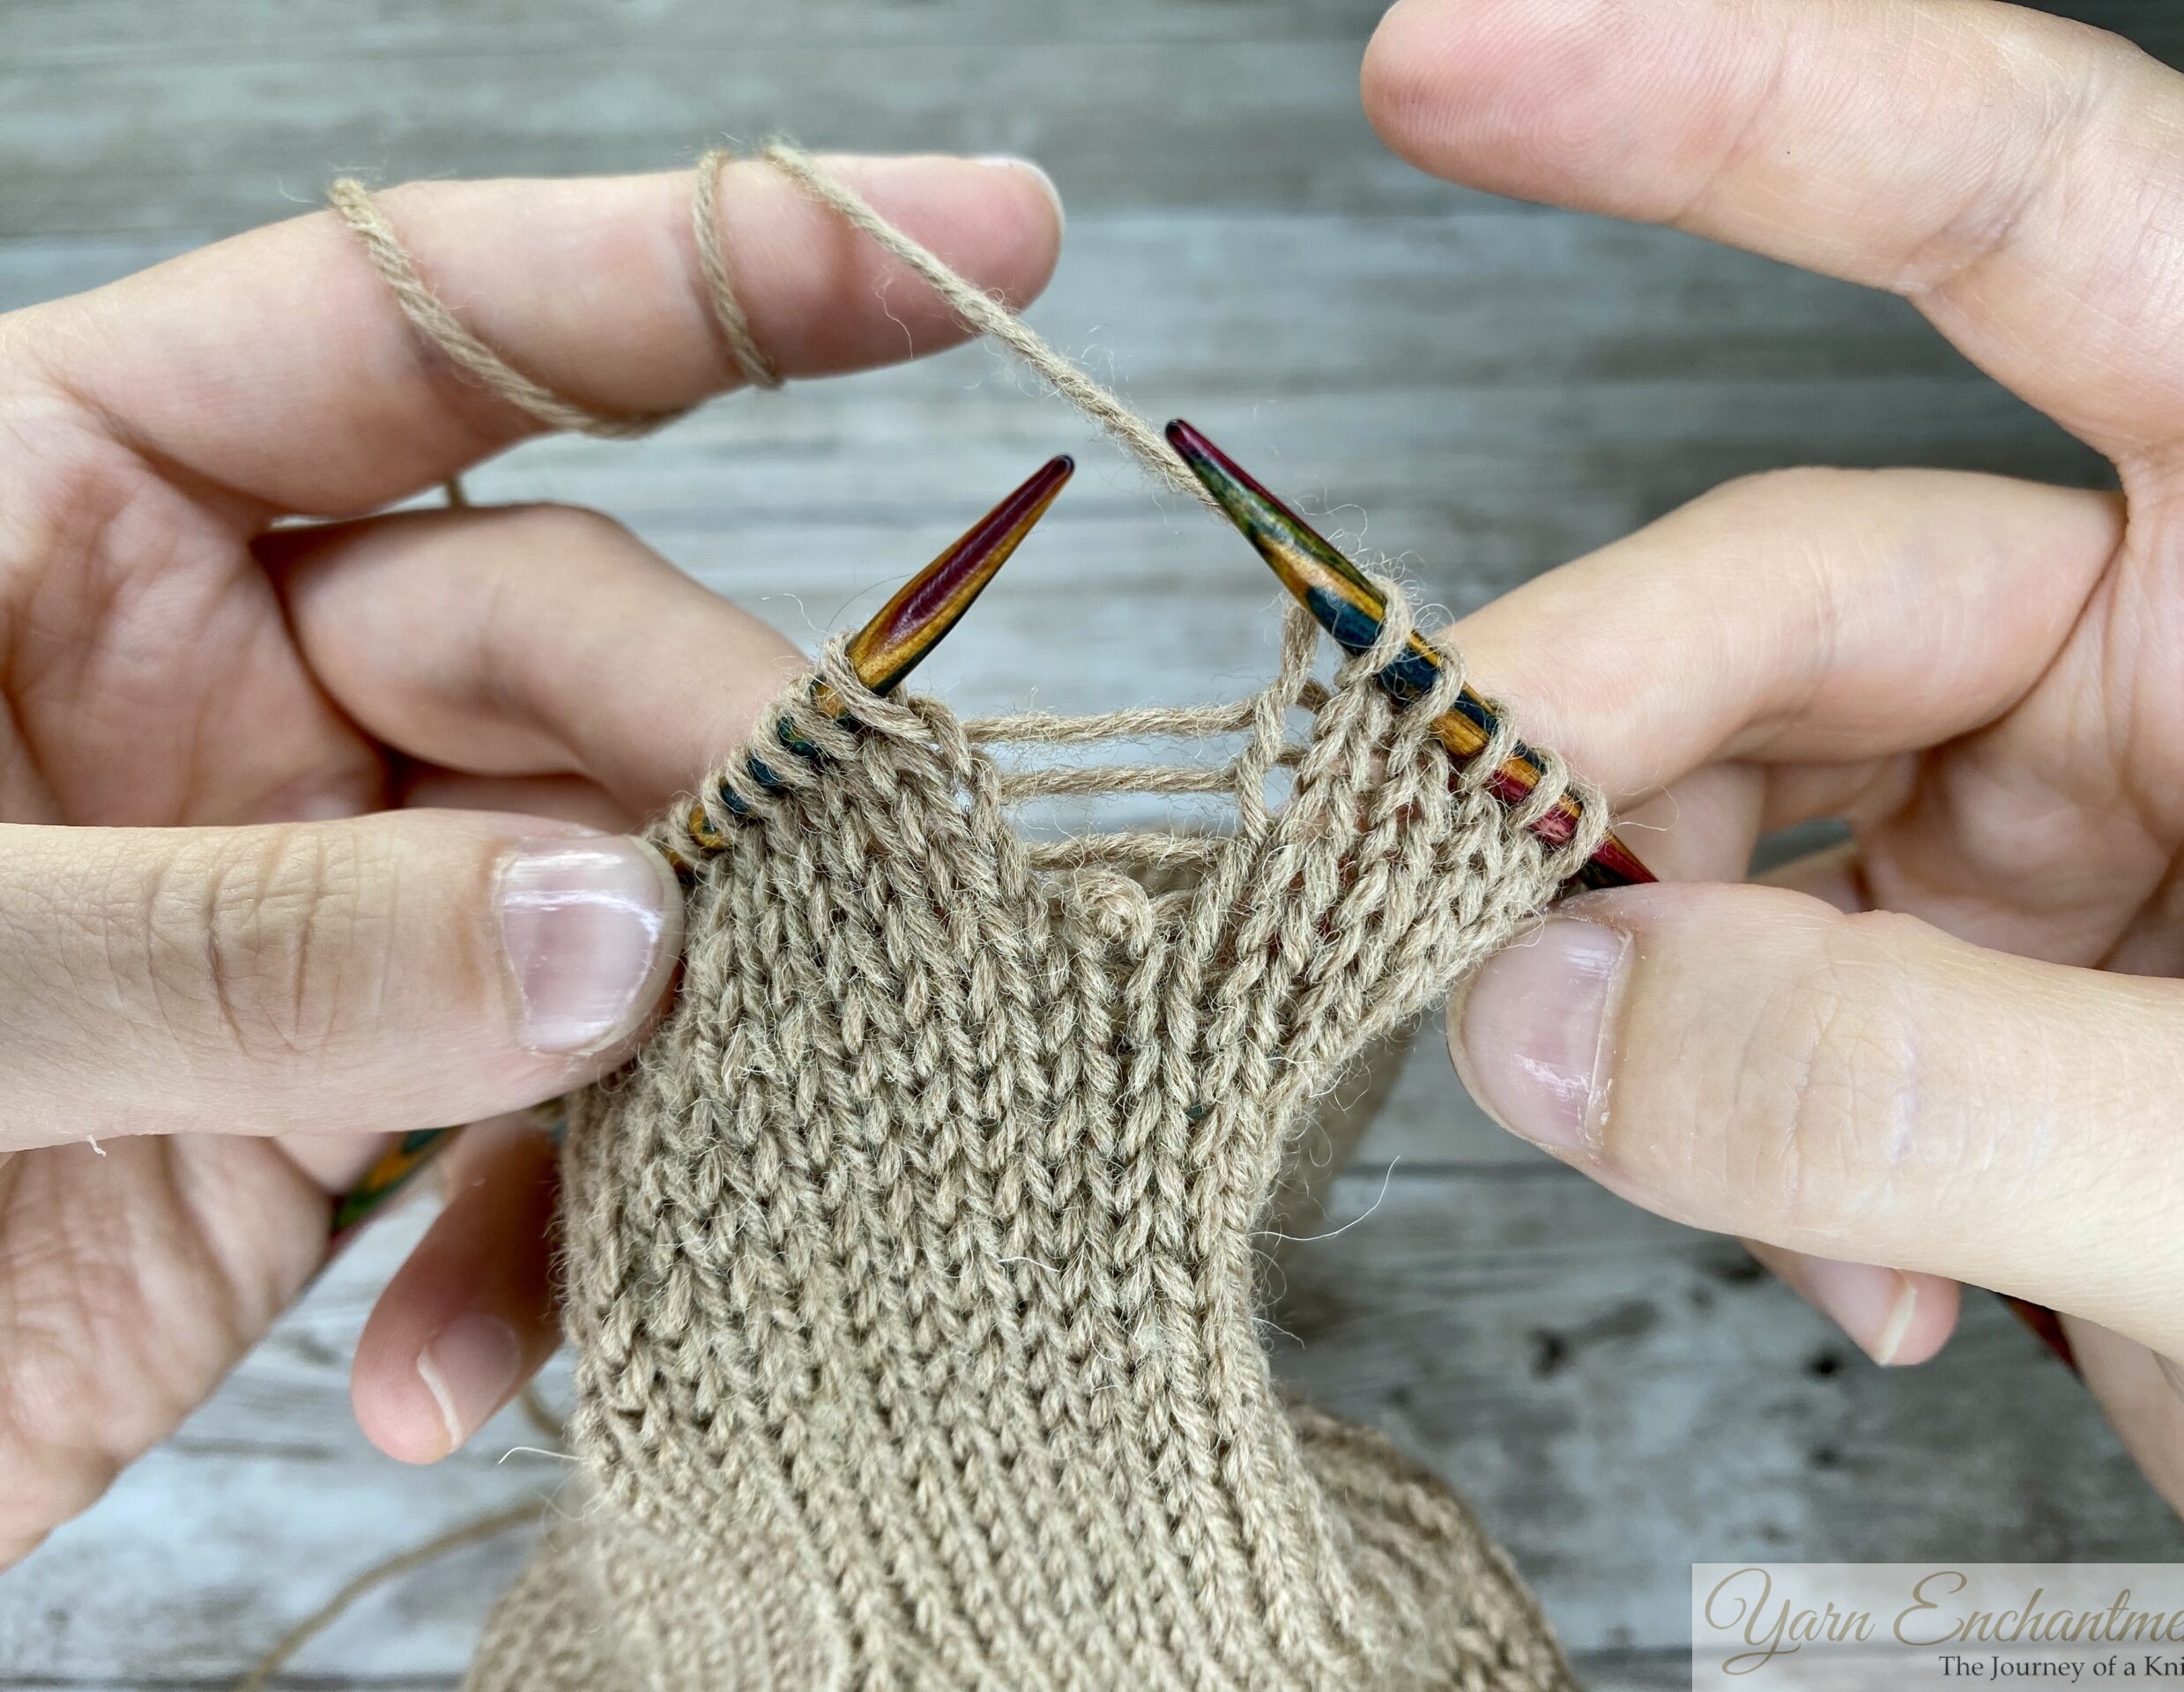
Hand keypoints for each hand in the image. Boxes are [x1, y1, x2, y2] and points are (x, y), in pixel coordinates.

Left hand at [0, 151, 1058, 1564]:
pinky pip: (540, 1125)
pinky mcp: (329, 1110)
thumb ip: (243, 937)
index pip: (431, 320)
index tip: (984, 239)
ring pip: (602, 890)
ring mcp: (297, 893)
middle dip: (708, 764)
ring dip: (663, 1039)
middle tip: (820, 901)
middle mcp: (213, 672)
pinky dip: (553, 1238)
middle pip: (572, 642)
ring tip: (683, 1166)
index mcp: (60, 501)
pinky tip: (462, 1359)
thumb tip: (625, 935)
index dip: (722, 265)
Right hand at [1364, 0, 2183, 1551]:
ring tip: (1691, 1157)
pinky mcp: (2002, 992)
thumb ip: (1927, 1087)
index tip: (1441, 70)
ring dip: (1652, 981)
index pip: (2024, 209)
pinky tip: (1847, 1265)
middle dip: (1585, 743)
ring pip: (1728, 806)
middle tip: (1423, 887)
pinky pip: (1762, 998)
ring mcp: (2082, 822)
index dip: (1725, 106)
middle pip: (1785, 591)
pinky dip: (1733, 1133)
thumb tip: (1535, 1013)